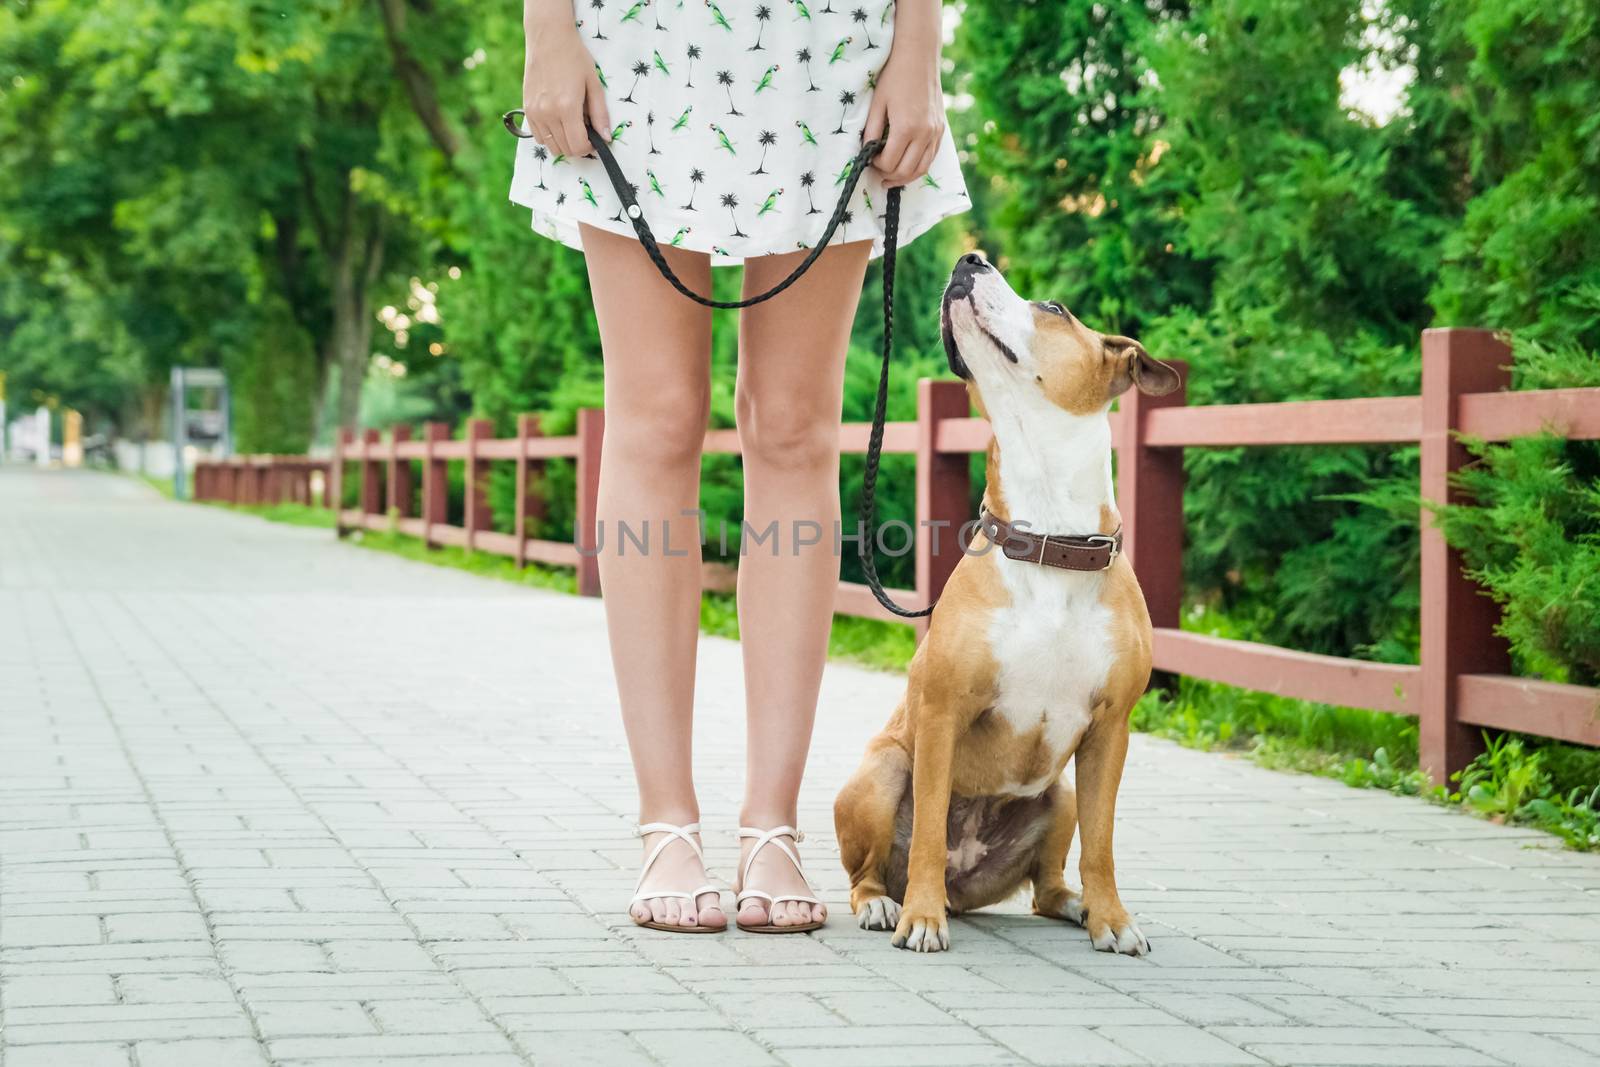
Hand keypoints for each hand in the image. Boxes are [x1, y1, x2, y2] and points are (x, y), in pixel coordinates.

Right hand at [522, 18, 609, 158]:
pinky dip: (550, 136)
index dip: (590, 147)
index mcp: (567, 108)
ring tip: (571, 125)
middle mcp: (548, 113)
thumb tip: (606, 138)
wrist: (548, 38)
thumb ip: (600, 114)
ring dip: (564, 143)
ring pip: (551, 146)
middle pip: (565, 149)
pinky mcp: (527, 108)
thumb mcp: (593, 84)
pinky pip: (538, 136)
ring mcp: (535, 112)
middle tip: (585, 130)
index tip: (595, 138)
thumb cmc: (574, 57)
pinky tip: (558, 122)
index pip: (578, 146)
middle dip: (578, 146)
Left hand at [862, 36, 944, 187]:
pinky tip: (907, 165)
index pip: (890, 162)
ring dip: (905, 177)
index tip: (869, 160)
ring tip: (891, 178)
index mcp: (906, 128)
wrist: (919, 57)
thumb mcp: (877, 103)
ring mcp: (935, 133)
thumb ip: (872, 131)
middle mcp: (924, 134)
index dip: (876, 166)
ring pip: (922, 169)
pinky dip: (919, 166)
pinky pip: (931, 157)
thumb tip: (867, 152)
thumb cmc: (894, 77)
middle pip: (906, 171)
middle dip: (890, 176)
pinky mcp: (941, 130)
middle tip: (878, 174)